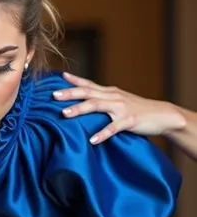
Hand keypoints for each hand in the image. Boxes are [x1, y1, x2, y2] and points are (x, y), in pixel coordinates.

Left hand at [54, 72, 185, 143]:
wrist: (162, 115)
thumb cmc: (137, 110)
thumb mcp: (118, 101)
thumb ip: (103, 101)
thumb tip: (85, 103)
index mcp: (109, 92)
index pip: (88, 84)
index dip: (74, 81)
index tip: (59, 77)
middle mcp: (113, 97)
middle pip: (88, 93)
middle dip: (70, 93)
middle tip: (54, 95)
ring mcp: (121, 108)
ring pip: (97, 106)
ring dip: (80, 109)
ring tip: (65, 114)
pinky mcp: (129, 120)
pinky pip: (114, 127)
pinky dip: (102, 133)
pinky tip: (92, 140)